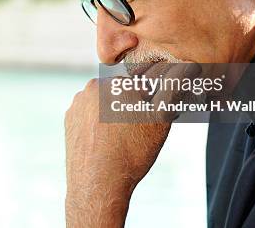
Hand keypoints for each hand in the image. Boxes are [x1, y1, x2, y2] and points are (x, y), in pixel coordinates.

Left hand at [64, 78, 170, 226]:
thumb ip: (171, 91)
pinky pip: (87, 115)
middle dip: (127, 107)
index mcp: (118, 83)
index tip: (147, 121)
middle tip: (132, 133)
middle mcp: (94, 86)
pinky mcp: (69, 118)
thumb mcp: (160, 122)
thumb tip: (186, 71)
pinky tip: (102, 142)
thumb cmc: (132, 153)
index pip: (139, 87)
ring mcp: (78, 102)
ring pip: (101, 104)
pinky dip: (95, 125)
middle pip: (118, 93)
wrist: (98, 183)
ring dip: (109, 115)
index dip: (147, 104)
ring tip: (117, 140)